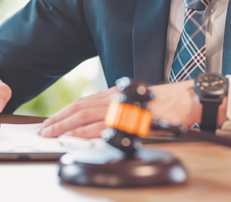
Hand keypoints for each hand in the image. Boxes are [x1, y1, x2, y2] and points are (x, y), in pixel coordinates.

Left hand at [39, 80, 227, 137]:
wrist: (186, 99)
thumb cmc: (164, 103)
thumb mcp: (133, 101)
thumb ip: (115, 109)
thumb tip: (96, 122)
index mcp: (113, 93)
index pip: (82, 103)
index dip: (64, 112)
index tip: (50, 121)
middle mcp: (114, 97)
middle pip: (79, 108)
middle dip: (58, 119)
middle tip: (44, 129)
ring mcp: (122, 106)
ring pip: (86, 115)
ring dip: (66, 125)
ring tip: (52, 133)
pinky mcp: (130, 117)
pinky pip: (105, 125)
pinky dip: (88, 130)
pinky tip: (76, 136)